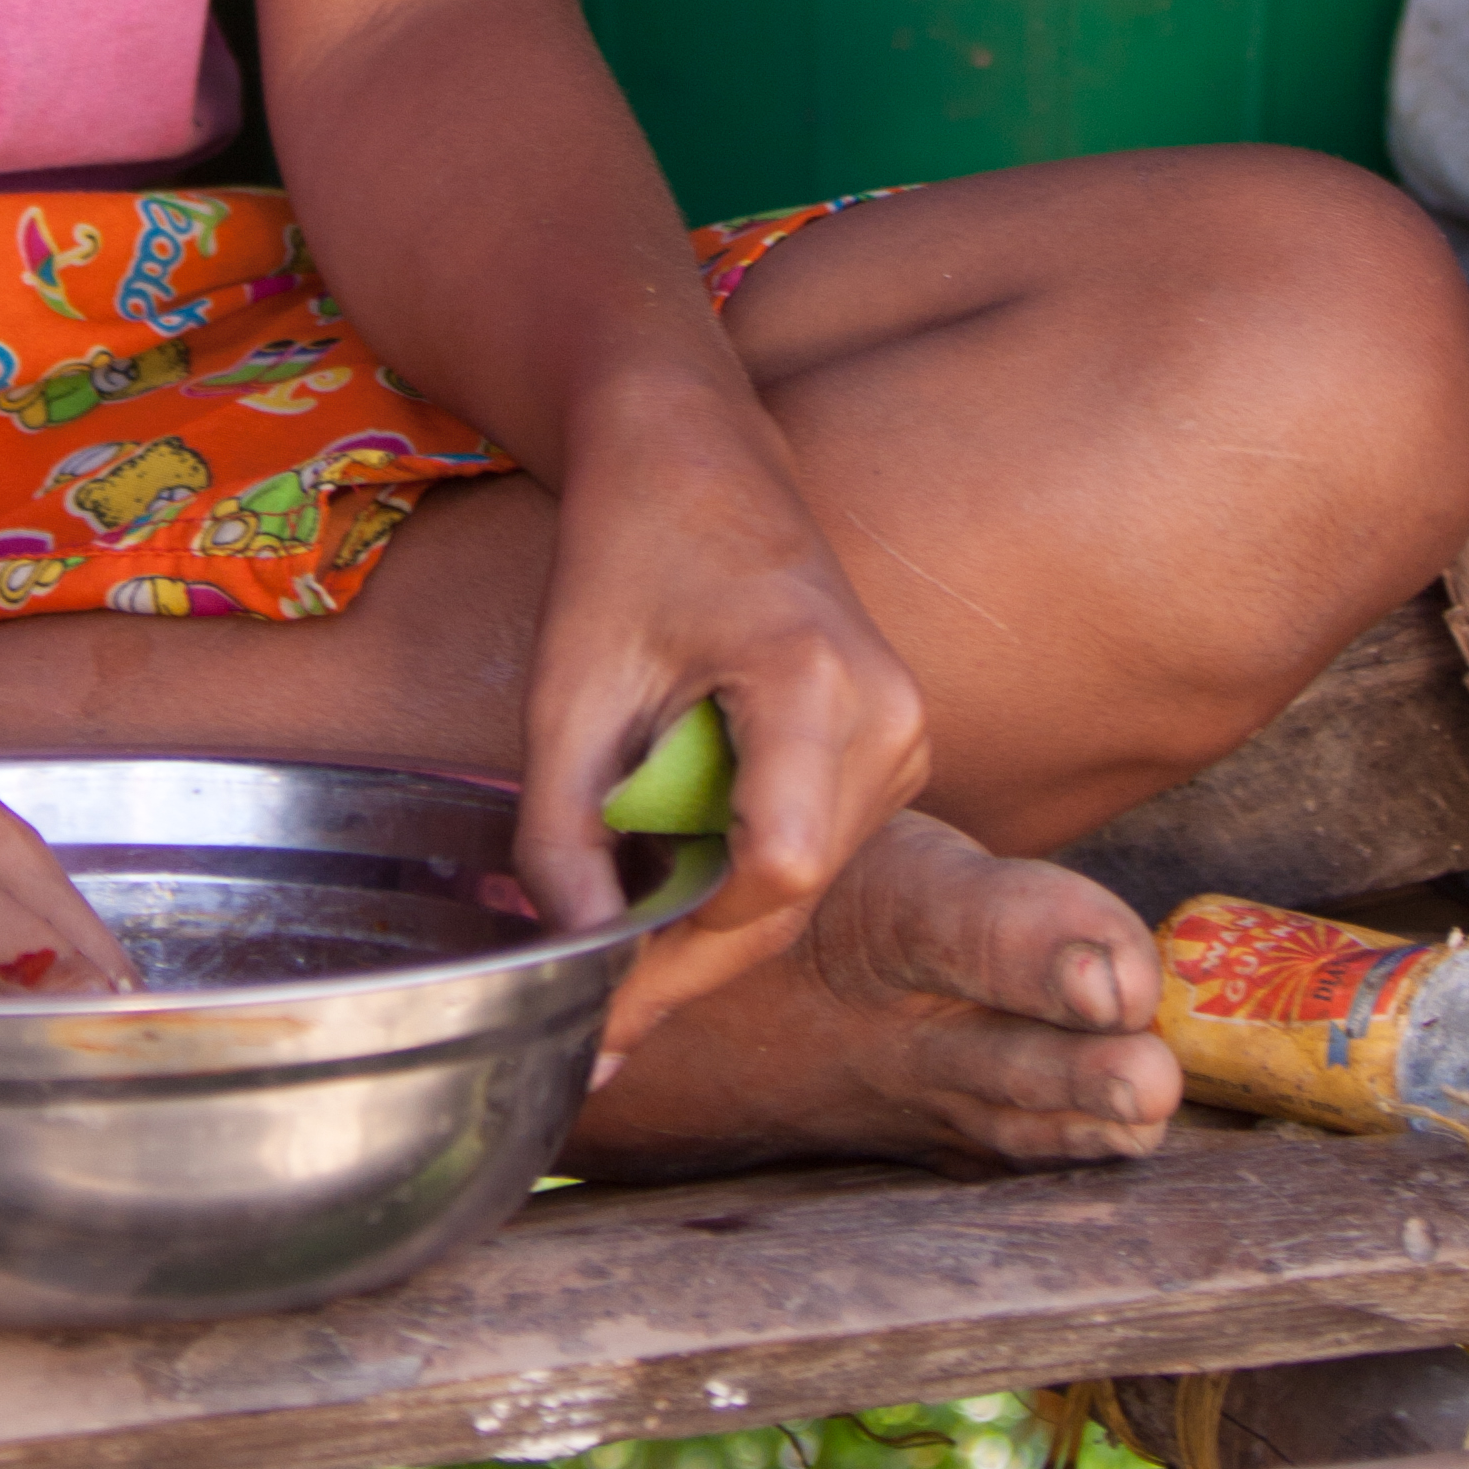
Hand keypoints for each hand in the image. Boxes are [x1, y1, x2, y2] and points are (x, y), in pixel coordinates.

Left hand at [512, 410, 928, 1064]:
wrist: (693, 453)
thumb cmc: (626, 550)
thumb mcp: (568, 691)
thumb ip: (563, 834)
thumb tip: (577, 958)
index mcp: (815, 680)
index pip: (774, 869)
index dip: (683, 951)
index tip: (601, 1000)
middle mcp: (889, 711)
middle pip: (793, 893)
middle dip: (689, 959)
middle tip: (595, 1015)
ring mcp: (905, 729)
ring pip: (807, 883)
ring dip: (714, 923)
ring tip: (619, 933)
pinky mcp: (893, 741)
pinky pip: (817, 846)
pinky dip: (742, 878)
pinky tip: (671, 876)